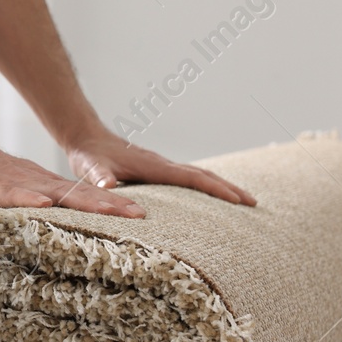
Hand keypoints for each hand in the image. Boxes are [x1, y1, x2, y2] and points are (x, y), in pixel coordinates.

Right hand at [0, 131, 146, 217]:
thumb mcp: (18, 192)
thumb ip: (38, 204)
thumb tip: (59, 222)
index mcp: (46, 186)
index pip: (85, 197)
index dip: (113, 204)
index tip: (142, 215)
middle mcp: (39, 184)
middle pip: (81, 195)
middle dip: (112, 205)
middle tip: (142, 215)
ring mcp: (19, 185)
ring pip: (57, 195)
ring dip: (86, 203)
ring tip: (113, 210)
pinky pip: (15, 196)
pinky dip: (31, 200)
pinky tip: (46, 205)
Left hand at [63, 128, 256, 215]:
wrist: (86, 137)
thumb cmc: (88, 155)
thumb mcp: (90, 167)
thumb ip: (100, 175)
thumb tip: (110, 184)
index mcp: (154, 166)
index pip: (192, 178)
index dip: (216, 189)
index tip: (239, 201)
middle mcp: (163, 165)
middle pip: (204, 176)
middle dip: (230, 189)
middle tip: (255, 204)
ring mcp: (162, 167)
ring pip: (199, 176)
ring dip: (222, 187)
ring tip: (243, 202)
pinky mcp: (157, 170)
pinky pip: (188, 179)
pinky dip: (205, 187)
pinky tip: (210, 197)